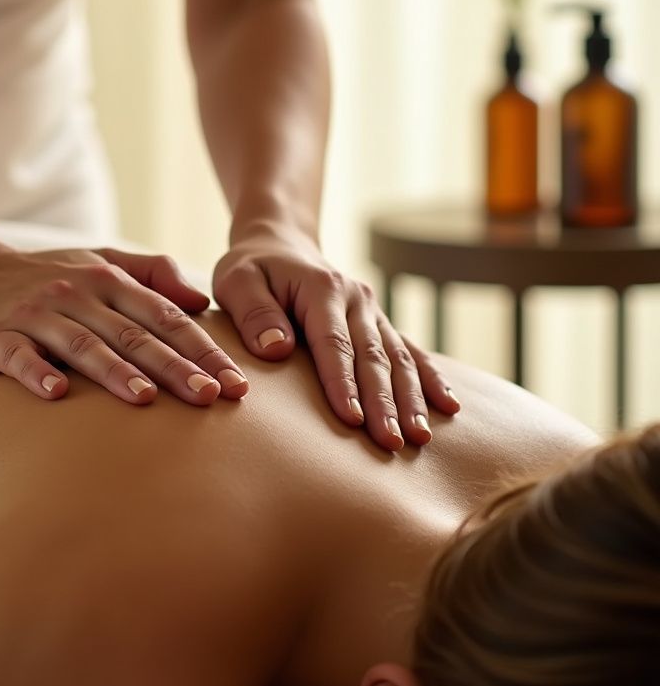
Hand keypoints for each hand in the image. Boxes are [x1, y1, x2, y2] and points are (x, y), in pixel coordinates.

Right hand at [0, 242, 249, 405]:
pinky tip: (55, 393)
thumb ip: (152, 274)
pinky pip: (18, 356)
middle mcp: (76, 295)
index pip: (165, 318)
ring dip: (114, 371)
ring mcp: (35, 314)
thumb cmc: (46, 277)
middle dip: (175, 366)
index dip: (203, 350)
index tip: (235, 383)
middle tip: (210, 397)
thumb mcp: (100, 263)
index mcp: (108, 281)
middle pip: (133, 334)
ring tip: (145, 398)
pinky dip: (36, 372)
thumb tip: (201, 300)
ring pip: (82, 344)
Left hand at [213, 229, 459, 449]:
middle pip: (373, 357)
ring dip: (410, 398)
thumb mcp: (237, 280)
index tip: (351, 419)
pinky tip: (448, 408)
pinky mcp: (379, 322)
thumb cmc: (252, 269)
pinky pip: (410, 351)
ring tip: (419, 437)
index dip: (343, 382)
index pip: (334, 343)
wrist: (280, 243)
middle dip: (385, 402)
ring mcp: (372, 311)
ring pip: (397, 358)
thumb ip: (254, 312)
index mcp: (321, 289)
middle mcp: (355, 298)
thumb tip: (277, 348)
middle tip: (393, 443)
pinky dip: (430, 379)